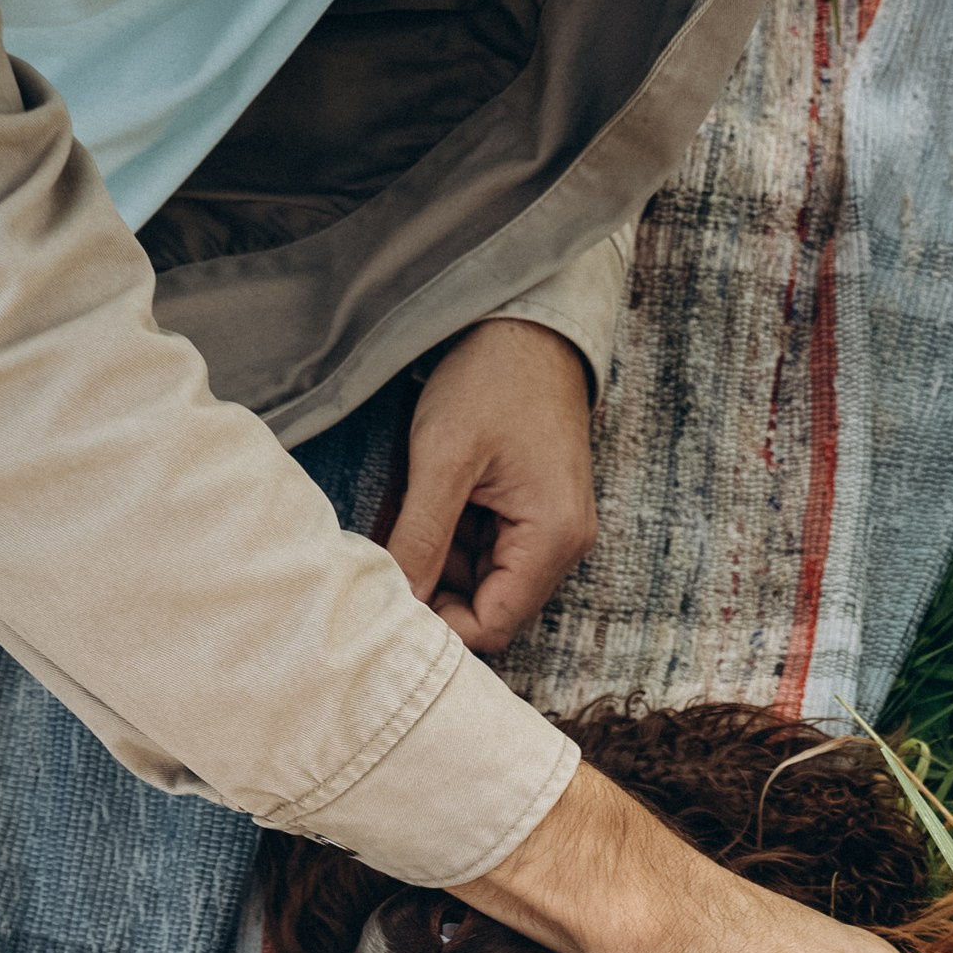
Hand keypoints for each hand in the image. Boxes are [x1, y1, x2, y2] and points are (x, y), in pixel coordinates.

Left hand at [385, 319, 597, 653]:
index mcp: (553, 539)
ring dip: (439, 562)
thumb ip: (421, 540)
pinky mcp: (535, 514)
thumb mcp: (443, 461)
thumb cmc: (493, 381)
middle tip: (389, 553)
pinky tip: (428, 504)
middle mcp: (563, 546)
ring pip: (482, 581)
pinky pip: (487, 551)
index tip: (389, 600)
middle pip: (489, 607)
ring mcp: (551, 530)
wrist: (526, 325)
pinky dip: (451, 538)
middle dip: (436, 589)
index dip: (439, 624)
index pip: (493, 626)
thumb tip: (396, 602)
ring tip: (406, 515)